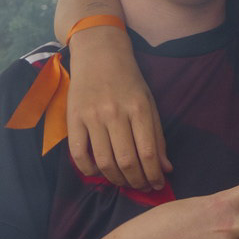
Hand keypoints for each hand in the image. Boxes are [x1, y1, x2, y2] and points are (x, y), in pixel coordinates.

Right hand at [66, 25, 171, 189]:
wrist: (99, 52)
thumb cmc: (128, 79)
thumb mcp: (149, 103)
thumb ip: (157, 136)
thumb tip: (166, 168)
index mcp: (138, 108)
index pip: (149, 153)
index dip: (154, 175)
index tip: (158, 185)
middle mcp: (115, 113)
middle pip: (127, 161)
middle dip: (137, 182)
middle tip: (142, 187)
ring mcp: (92, 116)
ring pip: (104, 162)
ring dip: (116, 180)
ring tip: (124, 182)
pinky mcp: (73, 117)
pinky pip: (78, 153)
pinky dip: (89, 170)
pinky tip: (99, 173)